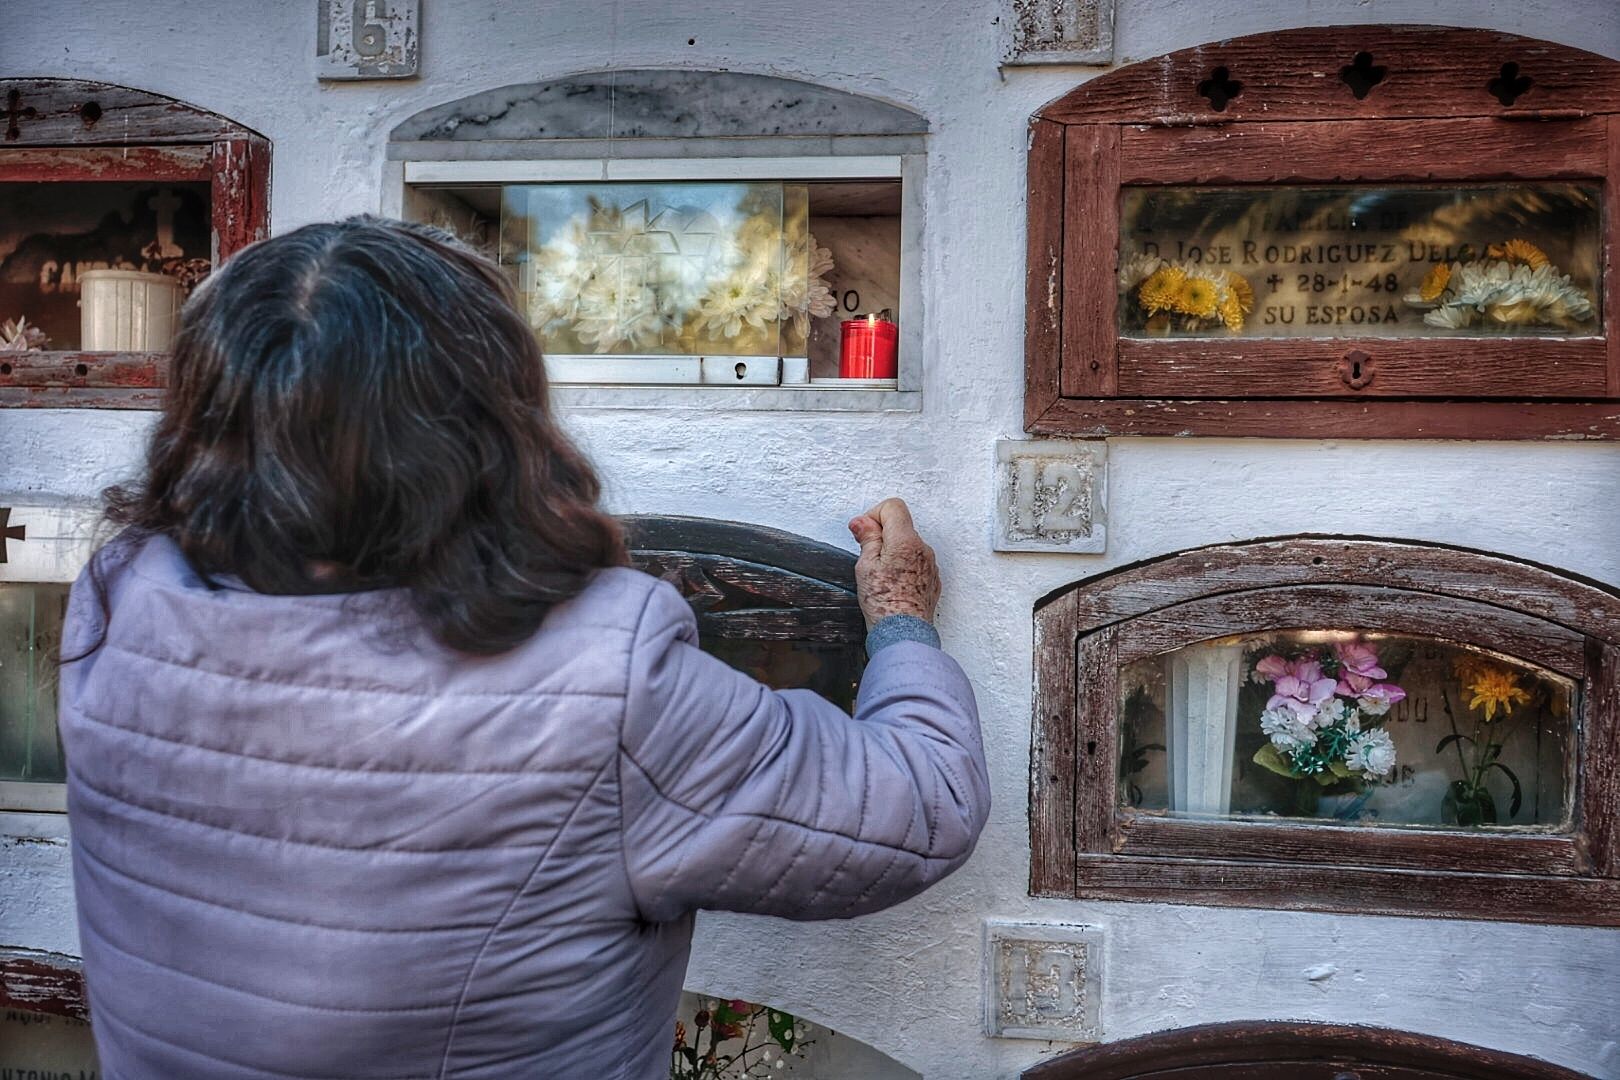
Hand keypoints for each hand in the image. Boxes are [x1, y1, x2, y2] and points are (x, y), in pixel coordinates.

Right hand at [847, 498, 940, 629]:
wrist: (903, 634)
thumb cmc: (884, 604)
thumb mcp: (865, 566)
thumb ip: (867, 538)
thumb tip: (862, 521)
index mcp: (905, 540)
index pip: (893, 506)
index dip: (874, 515)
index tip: (864, 532)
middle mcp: (922, 548)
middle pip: (900, 525)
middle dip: (882, 535)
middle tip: (868, 557)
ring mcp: (930, 564)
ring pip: (908, 545)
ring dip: (893, 552)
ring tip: (881, 576)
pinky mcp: (932, 579)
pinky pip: (916, 562)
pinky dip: (904, 566)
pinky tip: (893, 585)